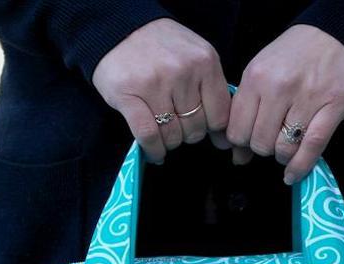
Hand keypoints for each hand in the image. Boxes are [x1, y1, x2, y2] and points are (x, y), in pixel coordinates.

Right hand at [92, 19, 231, 163]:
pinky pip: (148, 136)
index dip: (211, 129)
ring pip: (173, 135)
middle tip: (177, 124)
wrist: (119, 31)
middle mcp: (182, 72)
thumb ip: (212, 93)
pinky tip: (154, 152)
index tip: (201, 127)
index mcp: (204, 62)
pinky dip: (153, 150)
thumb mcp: (196, 58)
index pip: (219, 116)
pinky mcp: (128, 96)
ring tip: (163, 132)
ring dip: (169, 142)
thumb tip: (224, 140)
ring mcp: (154, 84)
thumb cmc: (162, 49)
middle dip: (188, 134)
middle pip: (196, 129)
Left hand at [226, 24, 343, 183]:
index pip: (237, 129)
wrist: (338, 34)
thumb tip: (237, 155)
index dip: (240, 143)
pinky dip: (299, 166)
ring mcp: (307, 98)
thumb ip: (247, 109)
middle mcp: (279, 88)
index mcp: (257, 77)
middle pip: (259, 143)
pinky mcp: (332, 108)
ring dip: (282, 156)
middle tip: (271, 141)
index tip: (248, 142)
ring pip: (283, 148)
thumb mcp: (263, 71)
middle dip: (263, 149)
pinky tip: (292, 174)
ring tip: (286, 148)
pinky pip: (311, 147)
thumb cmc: (296, 54)